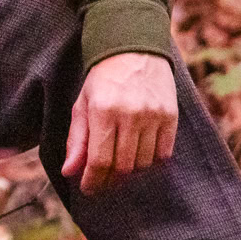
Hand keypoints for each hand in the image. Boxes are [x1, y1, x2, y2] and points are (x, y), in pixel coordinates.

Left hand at [60, 51, 178, 194]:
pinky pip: (163, 154)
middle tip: (104, 181)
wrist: (134, 50)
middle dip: (111, 179)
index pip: (99, 160)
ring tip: (120, 166)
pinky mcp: (171, 116)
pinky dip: (151, 161)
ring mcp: (153, 115)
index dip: (93, 181)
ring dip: (131, 171)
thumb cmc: (103, 79)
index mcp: (103, 110)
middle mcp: (130, 114)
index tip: (89, 190)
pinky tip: (140, 156)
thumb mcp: (83, 104)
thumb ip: (77, 139)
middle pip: (123, 166)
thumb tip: (69, 171)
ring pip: (143, 163)